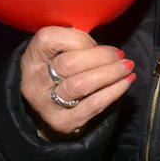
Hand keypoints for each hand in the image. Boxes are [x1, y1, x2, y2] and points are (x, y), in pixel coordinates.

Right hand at [20, 26, 134, 138]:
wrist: (51, 115)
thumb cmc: (63, 76)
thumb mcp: (60, 54)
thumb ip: (76, 43)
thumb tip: (103, 48)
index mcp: (32, 57)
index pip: (49, 39)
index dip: (78, 38)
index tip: (95, 43)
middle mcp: (34, 81)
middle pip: (68, 63)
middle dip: (101, 56)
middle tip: (120, 55)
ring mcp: (46, 104)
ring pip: (81, 84)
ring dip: (111, 73)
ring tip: (127, 66)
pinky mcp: (63, 122)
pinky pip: (93, 104)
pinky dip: (114, 91)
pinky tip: (126, 82)